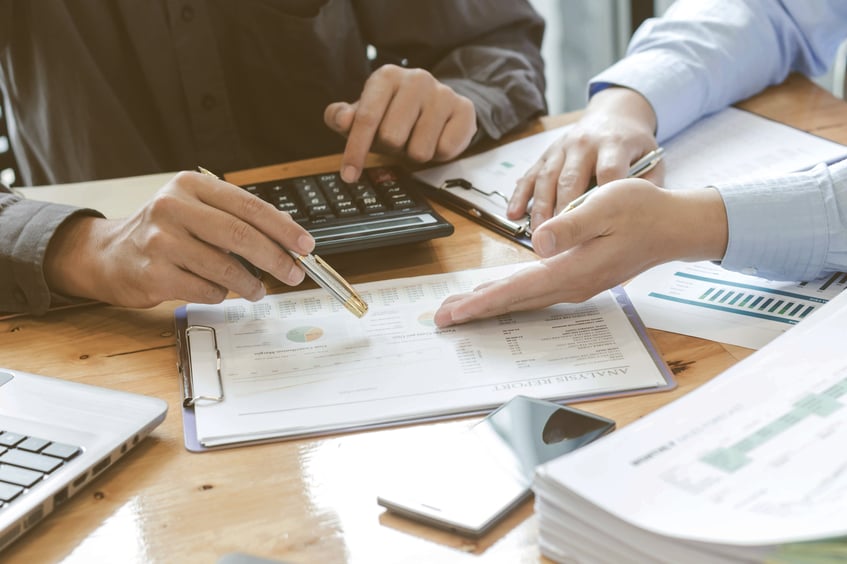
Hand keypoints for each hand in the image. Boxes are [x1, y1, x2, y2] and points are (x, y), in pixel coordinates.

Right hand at [44, 171, 314, 307]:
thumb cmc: (163, 232)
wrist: (109, 254)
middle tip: (294, 273)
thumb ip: (238, 219)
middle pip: (240, 235)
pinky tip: (219, 290)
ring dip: (251, 284)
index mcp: (191, 186)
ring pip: (225, 268)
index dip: (283, 228)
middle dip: (276, 258)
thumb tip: (289, 237)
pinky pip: (205, 289)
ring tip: (258, 289)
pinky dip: (221, 294)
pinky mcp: (153, 273)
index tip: (305, 246)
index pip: (249, 206)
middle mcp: (173, 207)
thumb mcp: (197, 211)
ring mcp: (160, 241)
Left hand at [324, 64, 476, 181]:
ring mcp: (443, 92)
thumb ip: (342, 117)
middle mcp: (416, 79)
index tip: (349, 175)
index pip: (366, 118)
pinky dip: (438, 154)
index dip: (355, 150)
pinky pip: (446, 150)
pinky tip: (436, 139)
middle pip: (392, 138)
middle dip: (391, 149)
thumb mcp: (364, 116)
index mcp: (387, 76)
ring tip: (416, 139)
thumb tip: (341, 119)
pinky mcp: (465, 109)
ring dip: (415, 153)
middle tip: (397, 141)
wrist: (437, 107)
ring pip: (420, 150)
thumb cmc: (394, 114)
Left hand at [434, 179, 727, 326]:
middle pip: (513, 302)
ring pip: (523, 300)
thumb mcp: (606, 206)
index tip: (453, 313)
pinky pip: (535, 294)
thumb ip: (571, 225)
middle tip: (442, 319)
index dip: (481, 302)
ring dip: (491, 305)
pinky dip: (510, 297)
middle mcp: (571, 285)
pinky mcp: (579, 278)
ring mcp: (576, 285)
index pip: (516, 290)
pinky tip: (499, 294)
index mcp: (572, 270)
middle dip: (476, 310)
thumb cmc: (641, 211)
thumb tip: (539, 243)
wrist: (673, 226)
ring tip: (461, 310)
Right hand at [507, 87, 659, 229]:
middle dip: (564, 211)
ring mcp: (562, 148)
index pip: (608, 172)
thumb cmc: (633, 145)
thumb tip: (640, 214)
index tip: (596, 227)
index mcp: (614, 144)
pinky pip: (530, 175)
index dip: (602, 200)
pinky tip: (513, 214)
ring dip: (541, 207)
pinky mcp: (547, 153)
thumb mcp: (652, 159)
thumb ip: (649, 184)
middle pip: (571, 179)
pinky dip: (520, 195)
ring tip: (538, 233)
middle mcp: (584, 144)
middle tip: (560, 239)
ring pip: (547, 178)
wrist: (614, 115)